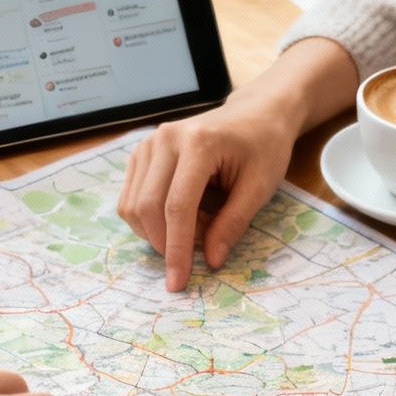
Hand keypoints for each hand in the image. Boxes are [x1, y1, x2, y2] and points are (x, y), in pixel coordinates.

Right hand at [119, 96, 302, 291]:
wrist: (255, 114)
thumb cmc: (263, 147)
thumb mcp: (260, 187)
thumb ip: (233, 223)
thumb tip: (211, 260)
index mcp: (198, 143)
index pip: (177, 206)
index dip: (176, 249)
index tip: (178, 282)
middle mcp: (165, 139)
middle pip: (147, 207)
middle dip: (165, 244)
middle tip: (197, 254)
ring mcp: (148, 144)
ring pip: (132, 206)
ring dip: (158, 231)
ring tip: (197, 226)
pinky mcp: (141, 153)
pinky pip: (132, 198)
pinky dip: (152, 218)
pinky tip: (183, 215)